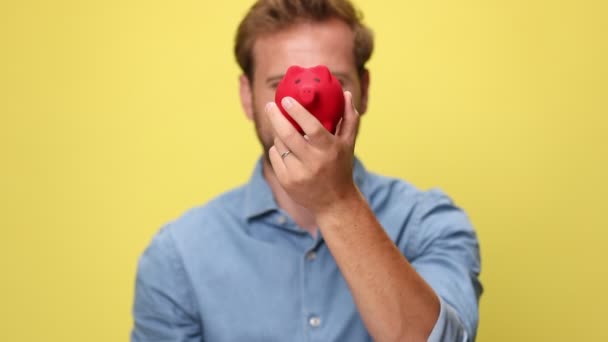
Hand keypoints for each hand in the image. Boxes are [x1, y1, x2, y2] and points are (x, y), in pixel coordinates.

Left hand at [265, 91, 360, 215]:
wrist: (334, 202)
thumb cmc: (341, 167)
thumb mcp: (348, 144)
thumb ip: (349, 118)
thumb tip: (345, 93)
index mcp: (329, 150)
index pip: (311, 127)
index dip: (297, 112)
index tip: (286, 99)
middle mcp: (314, 162)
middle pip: (288, 134)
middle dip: (275, 117)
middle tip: (270, 105)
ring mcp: (298, 173)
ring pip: (279, 144)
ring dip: (278, 133)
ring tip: (282, 128)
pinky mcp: (286, 181)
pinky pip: (275, 156)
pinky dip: (277, 148)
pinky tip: (284, 148)